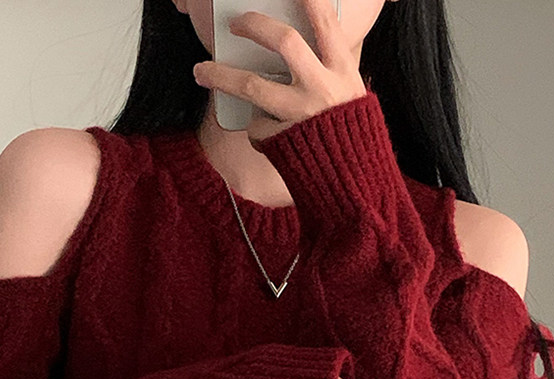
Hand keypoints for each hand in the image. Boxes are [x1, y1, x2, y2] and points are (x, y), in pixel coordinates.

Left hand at [192, 0, 368, 149]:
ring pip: (251, 85)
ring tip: (201, 71)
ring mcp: (299, 114)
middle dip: (256, 25)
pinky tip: (268, 136)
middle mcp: (321, 89)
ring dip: (220, 75)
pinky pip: (257, 125)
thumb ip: (329, 71)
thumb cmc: (349, 137)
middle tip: (236, 24)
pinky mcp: (281, 140)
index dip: (309, 1)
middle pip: (284, 41)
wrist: (352, 184)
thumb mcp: (350, 95)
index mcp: (343, 73)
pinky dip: (257, 128)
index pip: (325, 24)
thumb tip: (303, 46)